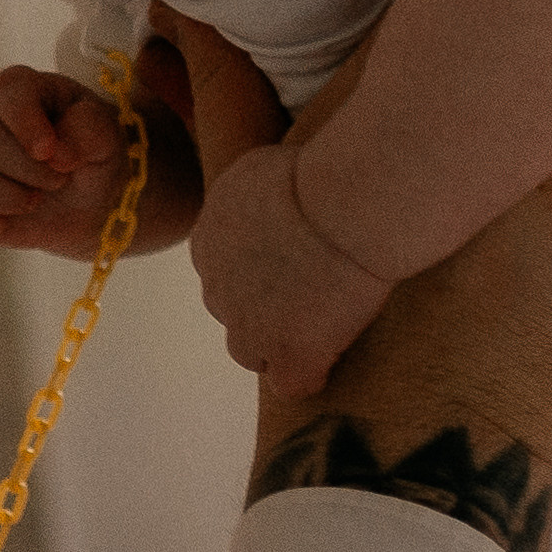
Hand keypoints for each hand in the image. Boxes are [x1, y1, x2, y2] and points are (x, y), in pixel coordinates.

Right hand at [0, 62, 202, 258]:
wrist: (95, 201)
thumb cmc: (96, 156)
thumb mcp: (108, 137)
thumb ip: (89, 130)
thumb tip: (56, 152)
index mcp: (21, 90)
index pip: (6, 91)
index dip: (25, 123)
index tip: (54, 156)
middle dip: (25, 171)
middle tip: (59, 182)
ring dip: (0, 198)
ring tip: (35, 204)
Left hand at [185, 143, 390, 395]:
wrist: (344, 206)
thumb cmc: (316, 172)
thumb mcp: (262, 168)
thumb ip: (253, 194)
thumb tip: (265, 194)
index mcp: (208, 238)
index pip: (222, 270)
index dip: (258, 270)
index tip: (291, 261)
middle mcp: (215, 286)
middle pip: (231, 311)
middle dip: (262, 306)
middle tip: (310, 290)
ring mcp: (248, 326)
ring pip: (251, 352)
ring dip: (278, 345)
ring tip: (320, 330)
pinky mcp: (287, 354)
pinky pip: (290, 383)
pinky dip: (309, 374)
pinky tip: (331, 360)